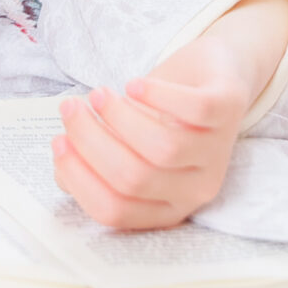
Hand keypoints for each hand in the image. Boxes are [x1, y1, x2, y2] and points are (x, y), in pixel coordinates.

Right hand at [50, 39, 251, 230]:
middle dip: (90, 140)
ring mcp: (218, 151)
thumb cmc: (161, 117)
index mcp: (166, 206)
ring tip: (99, 94)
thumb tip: (63, 166)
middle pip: (134, 178)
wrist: (214, 76)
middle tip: (71, 108)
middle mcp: (195, 188)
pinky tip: (134, 84)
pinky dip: (158, 95)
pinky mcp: (229, 111)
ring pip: (163, 148)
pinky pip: (196, 110)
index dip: (79, 178)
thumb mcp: (125, 146)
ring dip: (118, 116)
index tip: (58, 142)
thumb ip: (94, 164)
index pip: (115, 210)